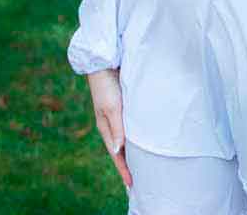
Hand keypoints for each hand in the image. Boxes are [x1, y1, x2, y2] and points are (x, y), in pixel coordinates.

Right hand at [86, 68, 131, 188]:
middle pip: (120, 149)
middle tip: (139, 180)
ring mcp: (116, 115)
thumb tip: (118, 152)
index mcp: (105, 127)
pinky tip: (142, 139)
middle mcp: (110, 123)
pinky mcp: (123, 106)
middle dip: (128, 165)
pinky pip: (130, 127)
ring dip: (132, 152)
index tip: (132, 186)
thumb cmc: (107, 84)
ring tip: (142, 164)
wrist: (104, 60)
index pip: (116, 155)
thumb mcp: (112, 108)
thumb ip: (117, 129)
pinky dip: (135, 137)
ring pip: (126, 139)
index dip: (124, 170)